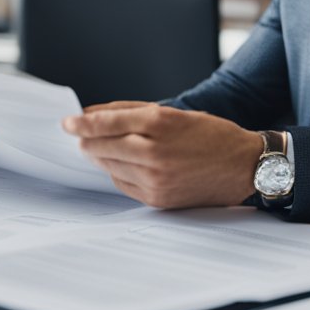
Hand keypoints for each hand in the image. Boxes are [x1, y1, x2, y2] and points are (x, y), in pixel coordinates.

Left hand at [63, 102, 260, 208]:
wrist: (242, 168)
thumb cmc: (211, 135)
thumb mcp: (173, 113)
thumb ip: (132, 112)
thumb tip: (93, 115)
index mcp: (159, 122)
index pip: (106, 123)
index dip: (81, 123)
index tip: (67, 123)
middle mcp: (154, 151)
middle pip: (102, 146)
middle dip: (87, 140)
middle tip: (79, 136)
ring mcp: (155, 178)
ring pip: (109, 166)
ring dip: (101, 157)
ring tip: (104, 149)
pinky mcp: (157, 198)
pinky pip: (122, 184)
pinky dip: (118, 173)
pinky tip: (126, 165)